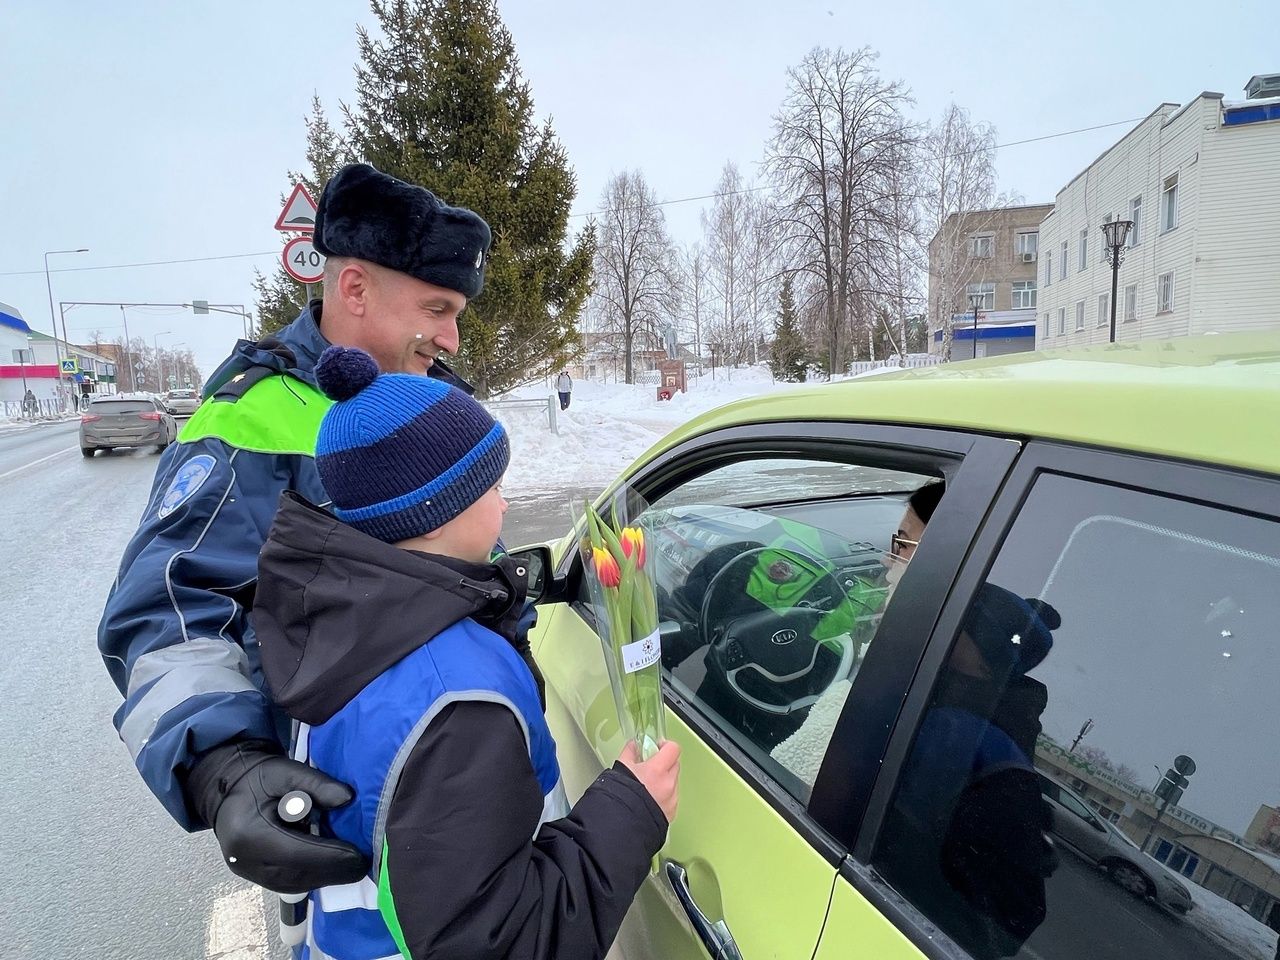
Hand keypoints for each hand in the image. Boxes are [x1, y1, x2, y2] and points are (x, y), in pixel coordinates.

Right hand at [188, 741, 369, 892]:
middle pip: (296, 874)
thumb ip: (315, 784)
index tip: (358, 856)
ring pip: (294, 884)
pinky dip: (313, 876)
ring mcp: (249, 873)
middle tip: (363, 864)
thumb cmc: (258, 779)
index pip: (294, 852)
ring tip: (353, 866)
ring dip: (325, 877)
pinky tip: (333, 866)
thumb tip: (346, 799)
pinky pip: (289, 884)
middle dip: (333, 871)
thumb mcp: (286, 771)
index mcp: (248, 832)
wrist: (227, 790)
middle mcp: (245, 860)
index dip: (329, 856)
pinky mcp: (256, 877)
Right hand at [618, 740, 680, 822]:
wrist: (620, 827)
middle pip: (675, 764)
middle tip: (651, 765)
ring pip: (674, 782)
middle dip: (664, 762)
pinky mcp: (671, 812)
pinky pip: (672, 798)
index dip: (665, 745)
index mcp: (657, 770)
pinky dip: (665, 795)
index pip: (673, 749)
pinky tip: (650, 799)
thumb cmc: (619, 799)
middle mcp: (668, 784)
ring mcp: (671, 799)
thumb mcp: (621, 769)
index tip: (657, 747)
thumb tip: (633, 746)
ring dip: (665, 780)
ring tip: (648, 786)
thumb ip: (629, 753)